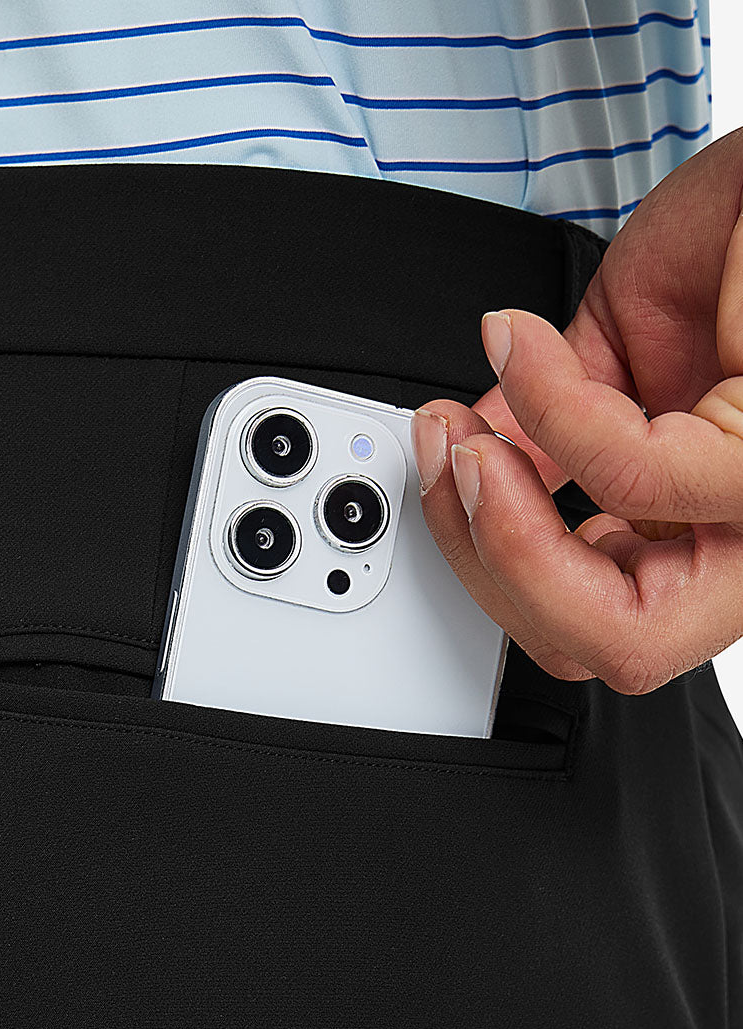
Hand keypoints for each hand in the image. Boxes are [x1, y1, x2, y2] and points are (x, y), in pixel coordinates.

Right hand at [410, 128, 742, 693]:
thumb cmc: (739, 239)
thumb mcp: (617, 344)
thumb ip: (547, 423)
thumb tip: (469, 462)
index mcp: (707, 520)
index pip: (599, 621)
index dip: (498, 567)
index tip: (451, 476)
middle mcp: (741, 536)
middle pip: (604, 653)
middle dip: (493, 570)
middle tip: (453, 471)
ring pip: (626, 630)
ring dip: (504, 530)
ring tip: (466, 441)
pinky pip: (632, 481)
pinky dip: (548, 415)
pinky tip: (516, 350)